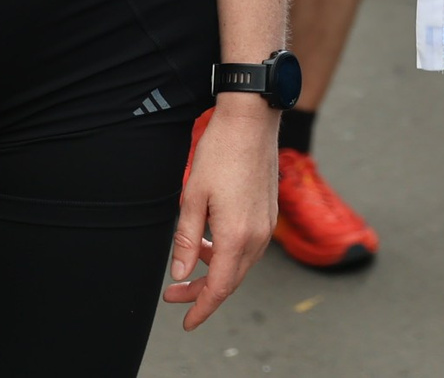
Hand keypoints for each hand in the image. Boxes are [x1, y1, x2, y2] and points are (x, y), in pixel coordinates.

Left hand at [163, 98, 275, 330]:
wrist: (252, 120)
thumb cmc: (219, 152)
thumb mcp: (192, 197)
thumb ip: (187, 240)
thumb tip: (181, 274)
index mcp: (237, 236)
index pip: (220, 288)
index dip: (201, 308)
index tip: (187, 323)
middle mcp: (258, 236)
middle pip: (231, 280)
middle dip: (202, 292)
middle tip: (174, 295)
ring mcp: (267, 224)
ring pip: (241, 264)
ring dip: (216, 272)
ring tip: (189, 266)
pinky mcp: (269, 212)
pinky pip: (249, 247)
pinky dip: (229, 254)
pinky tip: (211, 243)